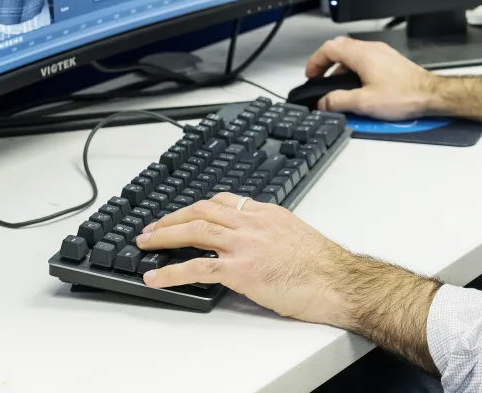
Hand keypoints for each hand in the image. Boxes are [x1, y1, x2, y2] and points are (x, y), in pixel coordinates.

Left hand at [137, 192, 353, 324]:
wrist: (336, 280)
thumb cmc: (322, 264)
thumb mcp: (295, 233)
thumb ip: (271, 231)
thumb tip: (256, 241)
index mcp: (266, 213)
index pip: (223, 201)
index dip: (197, 207)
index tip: (184, 213)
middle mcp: (252, 223)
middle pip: (201, 211)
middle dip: (171, 217)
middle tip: (152, 227)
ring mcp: (245, 245)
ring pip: (193, 231)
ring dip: (163, 236)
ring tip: (145, 244)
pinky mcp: (240, 270)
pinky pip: (197, 268)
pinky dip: (170, 272)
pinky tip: (156, 277)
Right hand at [305, 37, 437, 118]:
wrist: (431, 95)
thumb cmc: (405, 95)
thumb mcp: (365, 103)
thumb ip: (339, 101)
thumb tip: (323, 102)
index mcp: (362, 55)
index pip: (329, 48)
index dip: (315, 61)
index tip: (311, 75)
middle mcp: (372, 49)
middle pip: (340, 47)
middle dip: (325, 62)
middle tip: (319, 77)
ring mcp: (382, 53)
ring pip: (353, 52)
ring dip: (340, 66)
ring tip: (336, 85)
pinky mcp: (390, 60)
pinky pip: (365, 58)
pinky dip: (354, 68)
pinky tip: (357, 85)